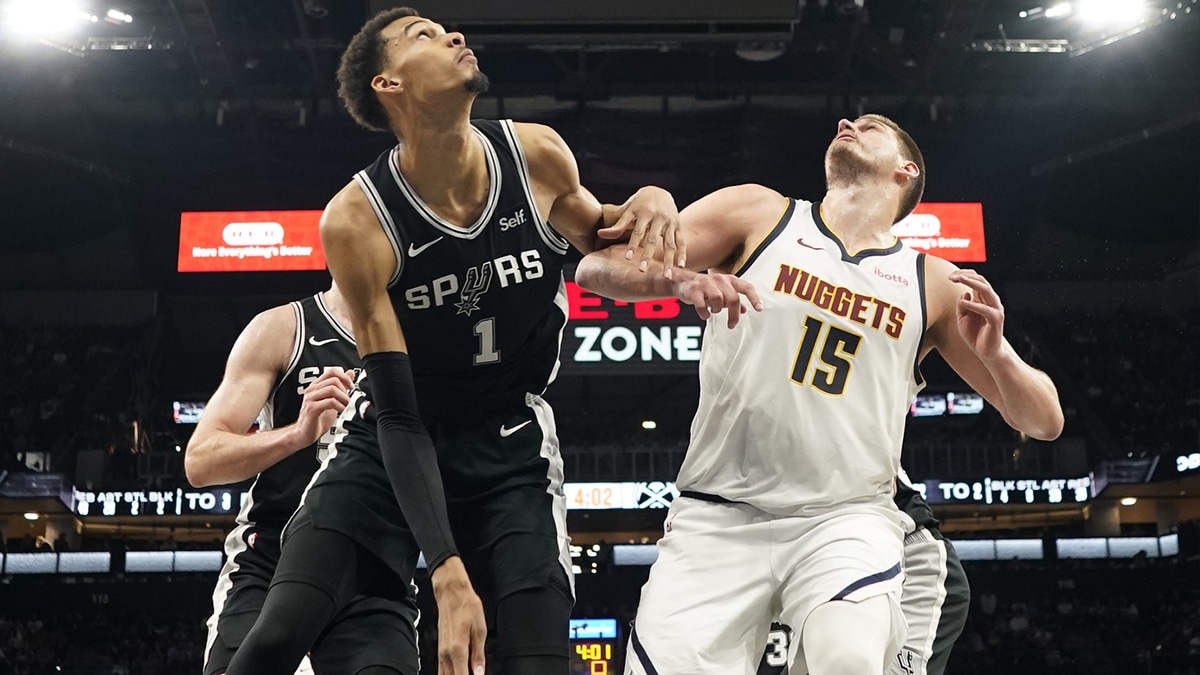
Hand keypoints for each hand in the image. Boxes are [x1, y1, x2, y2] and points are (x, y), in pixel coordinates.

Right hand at [291, 368, 352, 446]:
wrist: (304, 434)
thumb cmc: (317, 418)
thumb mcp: (332, 399)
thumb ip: (340, 386)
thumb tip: (350, 373)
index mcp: (316, 386)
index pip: (332, 372)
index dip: (345, 377)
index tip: (351, 387)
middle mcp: (312, 390)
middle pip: (334, 380)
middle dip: (345, 390)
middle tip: (349, 400)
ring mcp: (310, 399)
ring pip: (332, 389)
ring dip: (344, 398)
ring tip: (346, 406)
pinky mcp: (311, 409)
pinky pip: (329, 402)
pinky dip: (339, 406)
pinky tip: (341, 411)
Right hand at [432, 558, 486, 674]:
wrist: (451, 593)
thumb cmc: (466, 607)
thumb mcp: (480, 630)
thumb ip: (479, 655)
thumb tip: (479, 673)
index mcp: (458, 649)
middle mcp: (446, 654)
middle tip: (475, 673)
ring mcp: (441, 653)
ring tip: (468, 672)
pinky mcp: (440, 650)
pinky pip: (442, 670)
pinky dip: (450, 674)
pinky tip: (460, 672)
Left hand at [597, 186, 685, 276]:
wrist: (660, 191)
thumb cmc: (640, 203)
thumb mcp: (629, 210)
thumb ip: (617, 225)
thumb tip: (600, 234)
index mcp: (645, 213)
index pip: (637, 231)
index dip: (632, 244)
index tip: (628, 258)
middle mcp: (659, 217)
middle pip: (653, 239)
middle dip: (648, 255)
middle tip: (643, 270)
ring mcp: (670, 222)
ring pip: (669, 244)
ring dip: (669, 260)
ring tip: (667, 276)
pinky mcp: (678, 226)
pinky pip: (681, 242)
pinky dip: (682, 254)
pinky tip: (681, 267)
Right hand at [672, 269, 763, 328]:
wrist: (682, 281)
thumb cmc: (705, 288)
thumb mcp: (722, 292)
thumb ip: (733, 300)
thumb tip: (745, 310)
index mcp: (729, 280)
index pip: (746, 287)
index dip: (754, 298)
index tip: (759, 309)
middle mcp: (720, 279)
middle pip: (733, 298)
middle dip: (733, 314)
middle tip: (732, 325)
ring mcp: (706, 284)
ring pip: (718, 299)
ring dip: (717, 310)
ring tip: (713, 311)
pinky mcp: (694, 290)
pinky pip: (701, 304)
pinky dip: (704, 313)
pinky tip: (705, 315)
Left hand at [951, 269, 1005, 361]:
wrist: (986, 352)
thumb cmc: (974, 334)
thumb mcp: (962, 318)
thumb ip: (961, 305)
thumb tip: (964, 293)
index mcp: (983, 298)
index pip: (976, 279)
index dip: (964, 275)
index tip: (950, 276)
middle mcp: (991, 301)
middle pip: (981, 281)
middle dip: (966, 275)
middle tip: (952, 276)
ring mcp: (995, 309)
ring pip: (986, 290)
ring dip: (972, 283)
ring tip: (959, 280)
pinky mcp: (996, 319)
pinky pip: (986, 309)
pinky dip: (974, 304)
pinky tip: (964, 302)